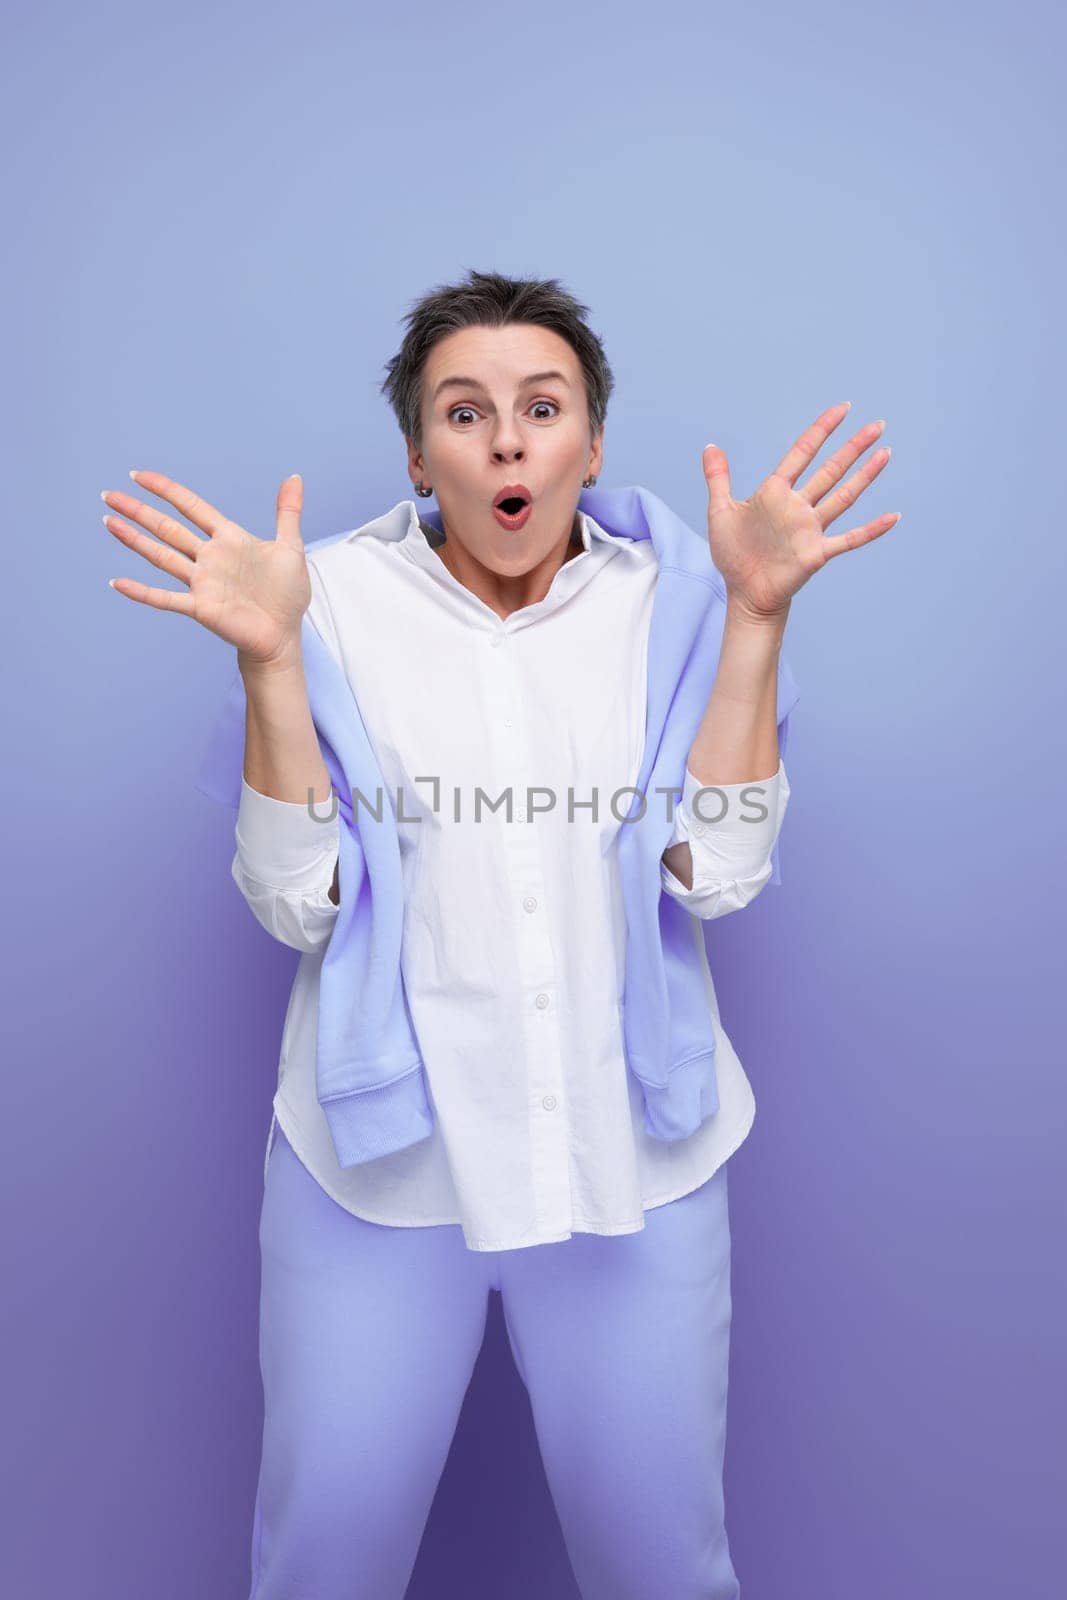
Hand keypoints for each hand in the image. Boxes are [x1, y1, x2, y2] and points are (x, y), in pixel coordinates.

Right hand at [101, 471, 311, 666]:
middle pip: (167, 528)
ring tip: (108, 521)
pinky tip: (117, 582)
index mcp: (228, 539)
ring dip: (134, 540)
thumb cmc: (288, 594)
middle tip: (109, 495)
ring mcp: (202, 582)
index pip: (191, 507)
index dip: (166, 490)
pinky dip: (142, 592)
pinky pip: (165, 598)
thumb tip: (294, 477)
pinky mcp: (201, 608)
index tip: (139, 476)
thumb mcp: (291, 547)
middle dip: (138, 511)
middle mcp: (209, 558)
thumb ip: (287, 512)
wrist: (284, 635)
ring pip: (161, 556)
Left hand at [702, 402, 899, 621]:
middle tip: (877, 425)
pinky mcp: (817, 553)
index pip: (803, 453)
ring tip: (885, 453)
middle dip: (853, 447)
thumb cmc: (733, 554)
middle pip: (831, 470)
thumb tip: (711, 446)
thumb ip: (718, 478)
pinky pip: (849, 539)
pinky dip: (871, 529)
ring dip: (865, 476)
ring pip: (844, 496)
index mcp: (776, 492)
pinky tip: (893, 517)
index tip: (842, 409)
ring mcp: (810, 529)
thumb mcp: (720, 511)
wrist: (743, 593)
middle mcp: (798, 506)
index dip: (821, 430)